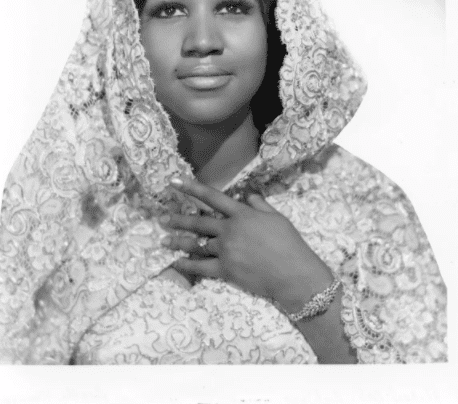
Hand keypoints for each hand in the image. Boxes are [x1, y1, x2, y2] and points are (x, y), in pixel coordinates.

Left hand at [160, 177, 333, 306]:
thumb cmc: (289, 244)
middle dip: (178, 219)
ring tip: (163, 240)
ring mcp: (225, 250)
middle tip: (163, 218)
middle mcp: (229, 229)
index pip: (212, 197)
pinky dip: (186, 264)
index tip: (174, 183)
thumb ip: (259, 205)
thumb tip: (247, 195)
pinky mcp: (225, 270)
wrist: (294, 274)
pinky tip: (176, 262)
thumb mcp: (277, 217)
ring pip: (195, 243)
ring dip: (178, 241)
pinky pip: (200, 267)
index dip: (192, 188)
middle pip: (198, 221)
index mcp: (241, 213)